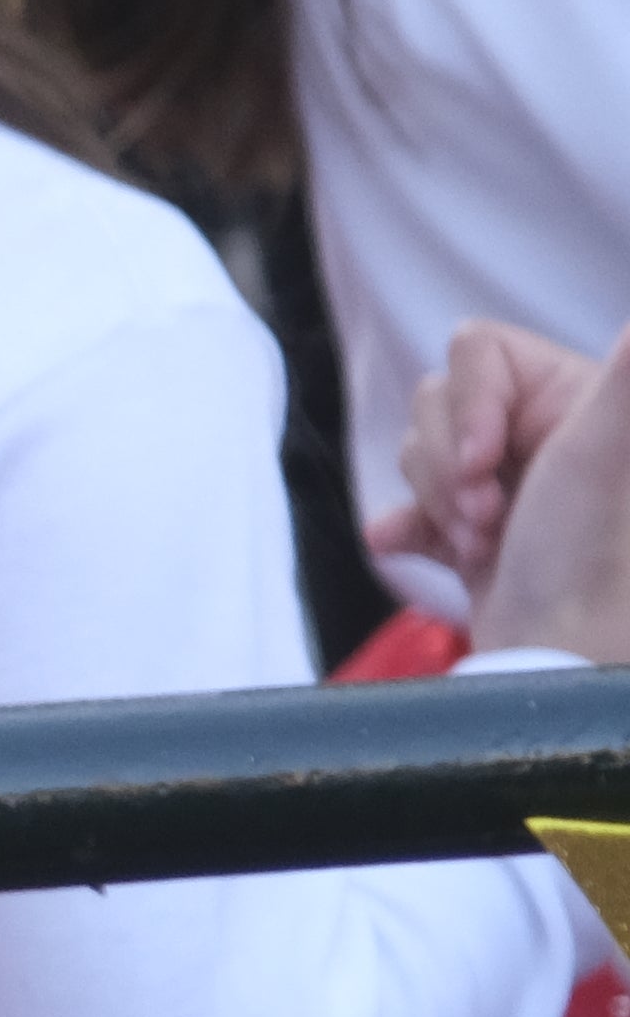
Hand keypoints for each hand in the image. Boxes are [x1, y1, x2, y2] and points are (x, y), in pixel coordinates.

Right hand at [389, 319, 595, 593]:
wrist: (566, 665)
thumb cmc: (594, 561)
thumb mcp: (609, 448)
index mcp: (581, 398)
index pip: (478, 351)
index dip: (467, 405)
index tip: (487, 460)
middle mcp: (550, 433)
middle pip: (439, 402)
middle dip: (448, 467)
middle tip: (490, 517)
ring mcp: (511, 484)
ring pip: (419, 452)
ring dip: (437, 505)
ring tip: (482, 548)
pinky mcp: (477, 535)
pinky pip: (411, 508)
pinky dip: (408, 530)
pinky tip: (416, 551)